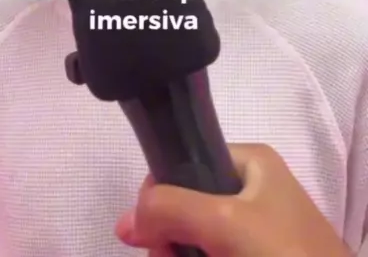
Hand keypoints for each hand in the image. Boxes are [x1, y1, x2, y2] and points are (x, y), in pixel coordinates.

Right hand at [115, 144, 351, 256]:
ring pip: (195, 238)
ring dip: (178, 254)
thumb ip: (171, 209)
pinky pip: (209, 255)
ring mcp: (253, 231)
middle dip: (168, 236)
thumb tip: (126, 222)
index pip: (185, 163)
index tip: (151, 232)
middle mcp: (251, 190)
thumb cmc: (283, 251)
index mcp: (251, 163)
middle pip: (185, 206)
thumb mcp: (224, 221)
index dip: (160, 196)